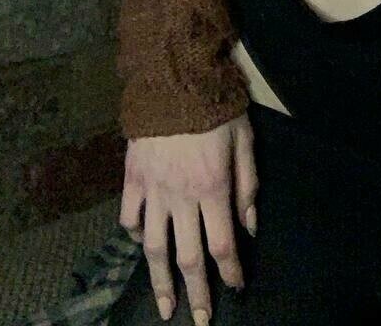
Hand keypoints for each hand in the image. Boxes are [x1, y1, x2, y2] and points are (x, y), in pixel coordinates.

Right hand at [119, 113, 257, 322]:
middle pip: (187, 256)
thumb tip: (250, 227)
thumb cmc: (217, 107)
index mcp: (213, 188)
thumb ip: (249, 185)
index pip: (223, 244)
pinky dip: (135, 236)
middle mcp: (181, 196)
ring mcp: (152, 190)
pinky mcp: (132, 178)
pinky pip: (130, 217)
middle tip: (199, 320)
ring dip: (160, 281)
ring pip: (155, 247)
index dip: (230, 272)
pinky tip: (144, 246)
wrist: (174, 77)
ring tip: (165, 306)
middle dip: (196, 291)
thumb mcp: (245, 140)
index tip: (236, 289)